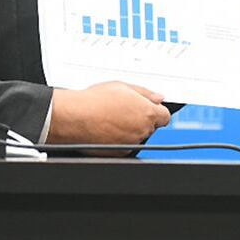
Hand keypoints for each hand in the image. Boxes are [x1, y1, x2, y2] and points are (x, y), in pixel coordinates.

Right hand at [48, 81, 170, 151]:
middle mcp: (142, 130)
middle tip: (124, 110)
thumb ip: (146, 93)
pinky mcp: (119, 152)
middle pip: (150, 126)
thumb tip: (158, 97)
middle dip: (141, 119)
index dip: (156, 111)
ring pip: (137, 136)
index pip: (164, 116)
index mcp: (147, 113)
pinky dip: (119, 139)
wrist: (74, 118)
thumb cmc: (95, 101)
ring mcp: (131, 143)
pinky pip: (125, 145)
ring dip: (130, 129)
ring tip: (112, 119)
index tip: (147, 108)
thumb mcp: (123, 86)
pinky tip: (106, 128)